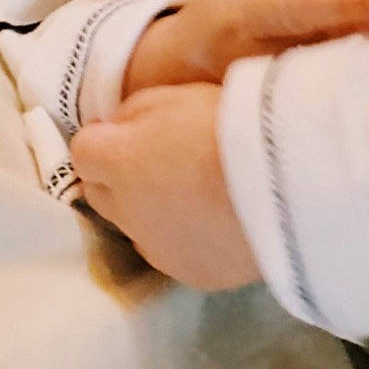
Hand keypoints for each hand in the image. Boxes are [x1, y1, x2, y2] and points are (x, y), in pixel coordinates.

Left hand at [71, 82, 257, 289]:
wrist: (285, 185)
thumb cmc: (233, 126)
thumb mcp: (181, 94)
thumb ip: (138, 111)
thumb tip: (119, 129)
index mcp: (118, 161)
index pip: (83, 151)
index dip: (106, 139)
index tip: (133, 133)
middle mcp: (124, 211)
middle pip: (101, 194)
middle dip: (121, 178)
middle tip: (164, 161)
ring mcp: (155, 249)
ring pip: (137, 228)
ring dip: (154, 212)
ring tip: (200, 196)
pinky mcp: (189, 274)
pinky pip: (175, 253)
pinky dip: (188, 239)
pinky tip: (220, 224)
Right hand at [124, 0, 368, 94]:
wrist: (183, 88)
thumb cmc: (222, 26)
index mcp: (256, 17)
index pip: (309, 8)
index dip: (348, 3)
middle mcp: (281, 57)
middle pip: (352, 38)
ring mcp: (301, 92)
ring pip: (366, 70)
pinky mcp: (320, 113)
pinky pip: (366, 93)